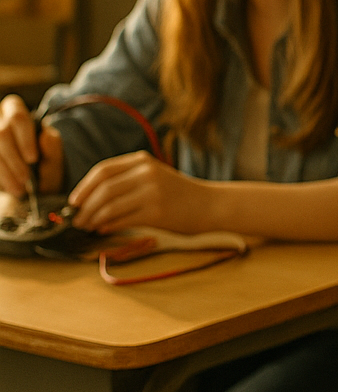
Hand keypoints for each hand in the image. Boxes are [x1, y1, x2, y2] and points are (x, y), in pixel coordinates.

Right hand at [0, 94, 62, 196]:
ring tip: (18, 189)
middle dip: (14, 159)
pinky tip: (7, 189)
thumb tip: (47, 135)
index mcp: (14, 110)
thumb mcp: (52, 158)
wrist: (27, 181)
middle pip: (1, 134)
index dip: (25, 140)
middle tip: (26, 179)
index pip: (18, 118)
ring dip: (5, 172)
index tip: (32, 159)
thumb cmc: (41, 164)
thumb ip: (53, 148)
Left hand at [69, 152, 208, 233]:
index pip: (103, 171)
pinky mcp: (157, 213)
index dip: (83, 187)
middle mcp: (147, 174)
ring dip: (93, 219)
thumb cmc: (179, 194)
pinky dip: (107, 227)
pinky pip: (122, 221)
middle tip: (76, 220)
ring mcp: (153, 193)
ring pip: (109, 207)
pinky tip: (104, 230)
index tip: (73, 202)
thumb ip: (127, 180)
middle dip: (84, 207)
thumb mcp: (154, 176)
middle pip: (103, 190)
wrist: (211, 205)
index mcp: (143, 161)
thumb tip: (89, 199)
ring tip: (88, 227)